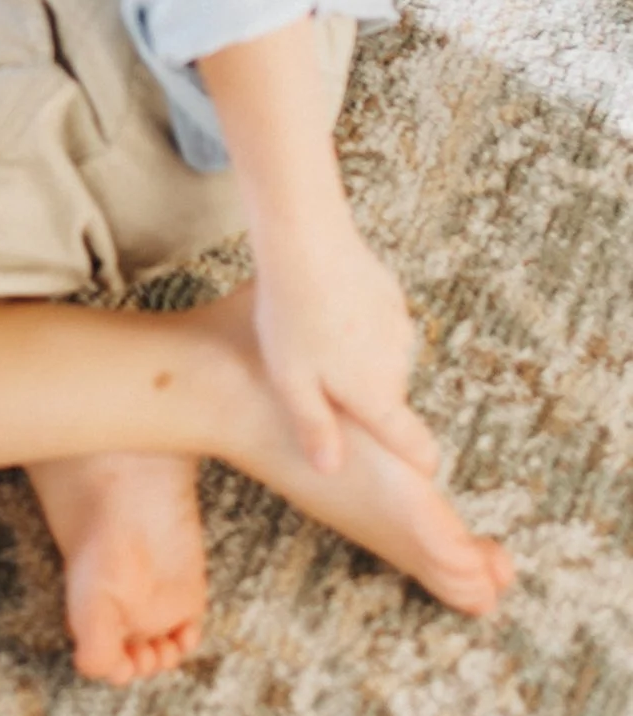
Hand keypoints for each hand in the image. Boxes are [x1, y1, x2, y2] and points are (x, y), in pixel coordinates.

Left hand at [251, 218, 436, 478]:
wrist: (306, 242)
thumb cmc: (292, 316)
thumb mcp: (290, 382)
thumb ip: (314, 428)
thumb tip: (331, 470)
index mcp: (376, 395)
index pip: (413, 443)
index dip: (419, 462)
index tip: (424, 472)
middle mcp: (398, 365)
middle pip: (387, 399)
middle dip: (361, 400)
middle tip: (317, 383)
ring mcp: (398, 327)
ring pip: (381, 360)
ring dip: (357, 360)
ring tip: (311, 338)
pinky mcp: (390, 295)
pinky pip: (376, 325)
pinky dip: (357, 326)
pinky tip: (324, 308)